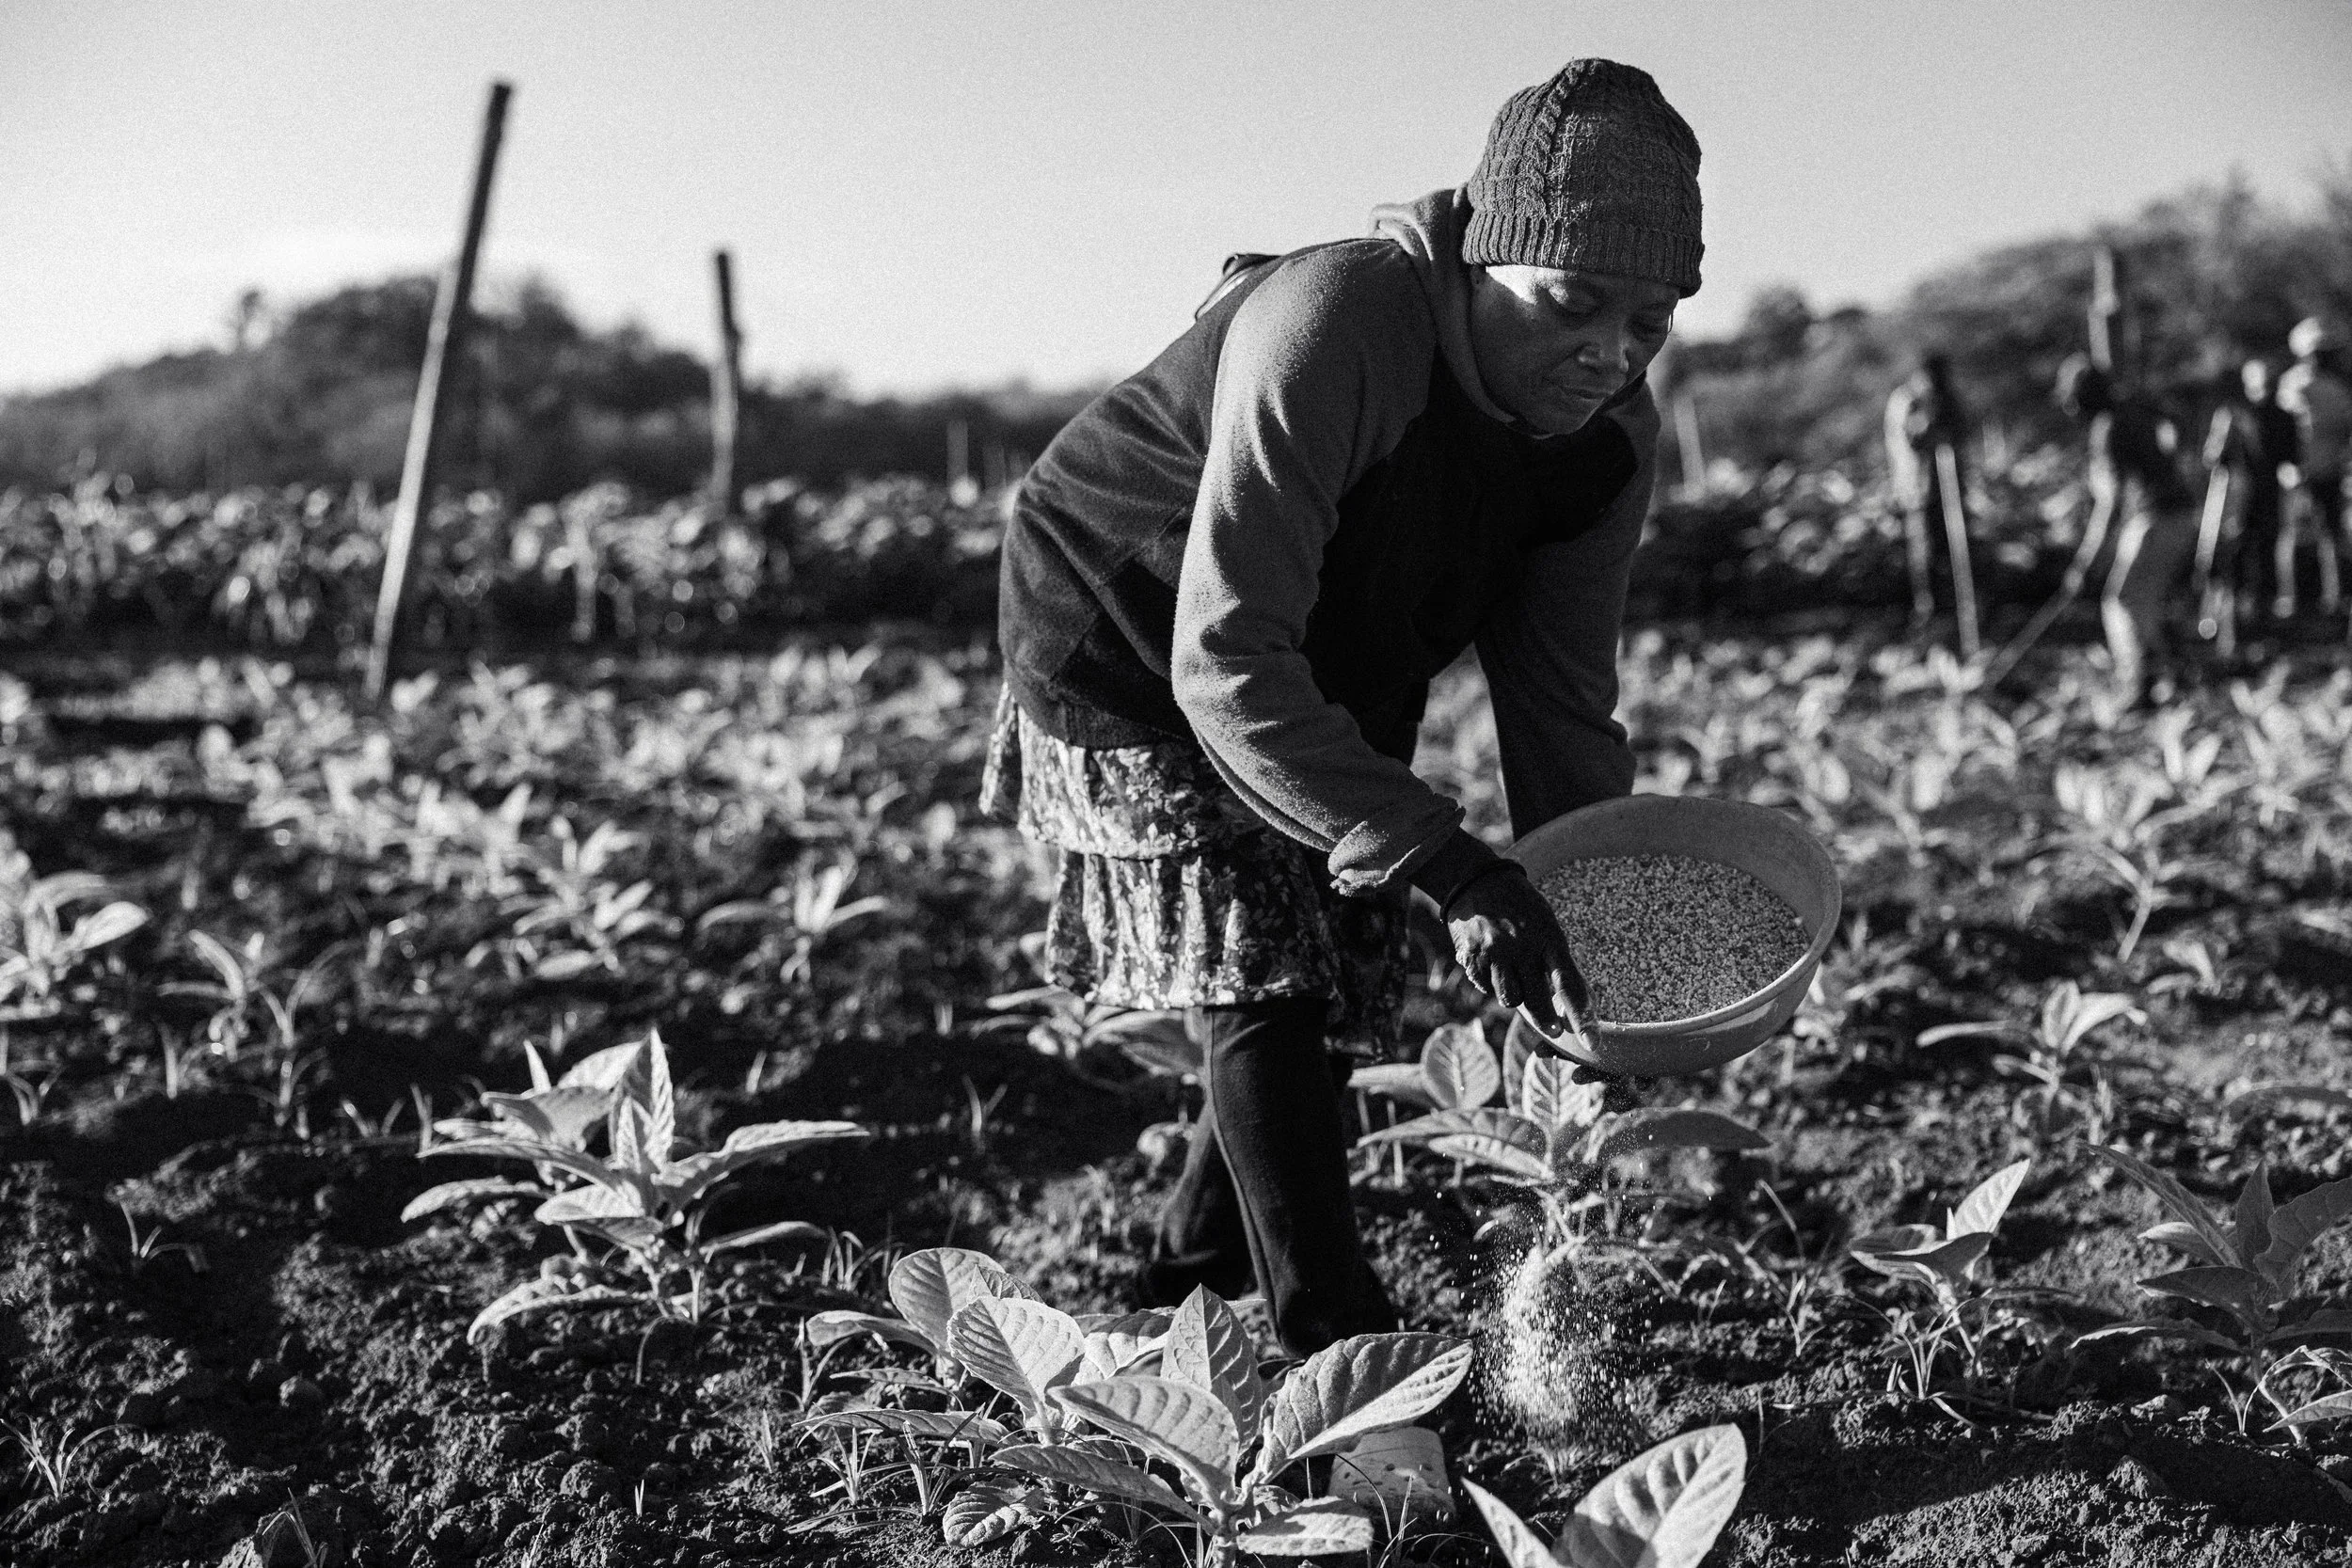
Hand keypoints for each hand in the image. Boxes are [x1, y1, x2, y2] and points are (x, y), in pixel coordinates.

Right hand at [1441, 865, 1590, 1043]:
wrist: (1476, 881)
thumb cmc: (1522, 907)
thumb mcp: (1548, 925)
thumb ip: (1557, 960)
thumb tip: (1576, 1000)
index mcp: (1548, 938)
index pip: (1569, 985)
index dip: (1582, 1018)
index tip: (1592, 1044)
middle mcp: (1521, 949)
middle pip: (1538, 1002)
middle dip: (1547, 1022)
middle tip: (1554, 1029)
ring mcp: (1493, 955)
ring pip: (1510, 999)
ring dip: (1518, 998)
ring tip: (1517, 978)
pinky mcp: (1471, 959)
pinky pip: (1486, 988)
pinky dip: (1492, 984)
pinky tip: (1493, 964)